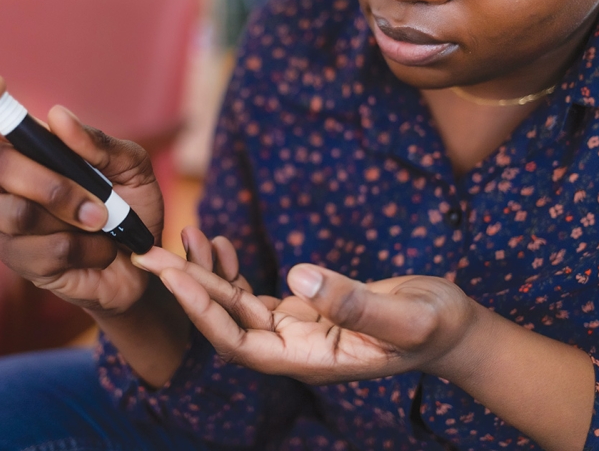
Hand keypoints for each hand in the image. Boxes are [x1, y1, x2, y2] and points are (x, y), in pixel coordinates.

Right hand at [0, 75, 163, 313]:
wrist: (145, 264)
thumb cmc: (132, 210)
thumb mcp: (133, 170)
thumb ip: (101, 144)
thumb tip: (58, 117)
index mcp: (32, 150)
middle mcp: (8, 182)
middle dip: (51, 184)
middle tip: (99, 205)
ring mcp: (6, 223)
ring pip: (16, 213)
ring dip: (72, 218)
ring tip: (104, 224)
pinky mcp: (19, 260)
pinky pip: (43, 251)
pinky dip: (86, 249)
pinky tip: (100, 252)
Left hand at [134, 228, 484, 384]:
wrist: (451, 328)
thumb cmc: (436, 326)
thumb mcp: (408, 317)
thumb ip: (357, 304)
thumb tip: (300, 275)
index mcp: (311, 359)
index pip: (239, 343)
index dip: (203, 312)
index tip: (173, 277)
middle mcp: (294, 349)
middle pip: (225, 322)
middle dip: (186, 288)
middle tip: (146, 253)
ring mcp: (296, 330)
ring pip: (235, 306)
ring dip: (205, 274)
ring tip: (177, 239)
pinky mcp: (303, 309)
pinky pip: (255, 293)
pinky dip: (233, 270)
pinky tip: (218, 245)